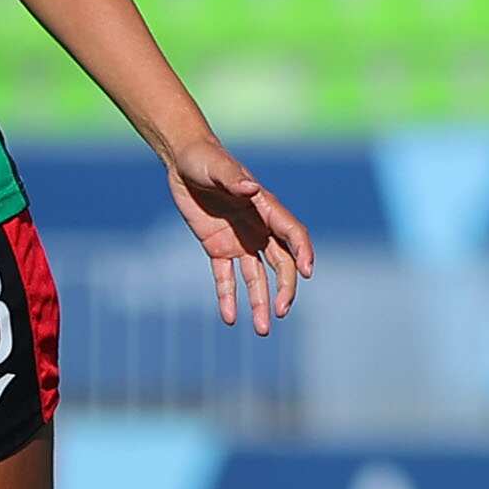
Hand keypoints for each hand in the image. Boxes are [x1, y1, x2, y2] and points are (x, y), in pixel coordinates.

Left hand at [163, 134, 314, 334]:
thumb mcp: (217, 166)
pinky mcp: (218, 248)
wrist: (183, 161)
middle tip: (280, 311)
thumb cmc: (204, 158)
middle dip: (284, 288)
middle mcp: (259, 228)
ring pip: (256, 278)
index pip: (292, 234)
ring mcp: (240, 240)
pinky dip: (228, 298)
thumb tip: (252, 187)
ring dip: (260, 302)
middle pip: (280, 263)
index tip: (306, 273)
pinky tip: (230, 318)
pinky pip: (226, 277)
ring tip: (261, 330)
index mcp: (265, 207)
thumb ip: (233, 177)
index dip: (302, 252)